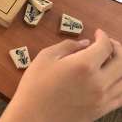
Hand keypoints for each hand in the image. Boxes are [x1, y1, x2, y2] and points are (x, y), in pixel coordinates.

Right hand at [0, 30, 121, 121]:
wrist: (34, 116)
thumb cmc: (36, 84)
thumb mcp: (46, 57)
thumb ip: (67, 46)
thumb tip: (85, 43)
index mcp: (84, 65)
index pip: (105, 47)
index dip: (103, 36)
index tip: (97, 32)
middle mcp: (99, 82)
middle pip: (121, 62)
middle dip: (116, 48)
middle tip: (107, 42)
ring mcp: (102, 98)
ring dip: (121, 65)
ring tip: (111, 59)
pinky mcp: (102, 110)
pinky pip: (121, 95)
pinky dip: (120, 82)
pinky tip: (112, 77)